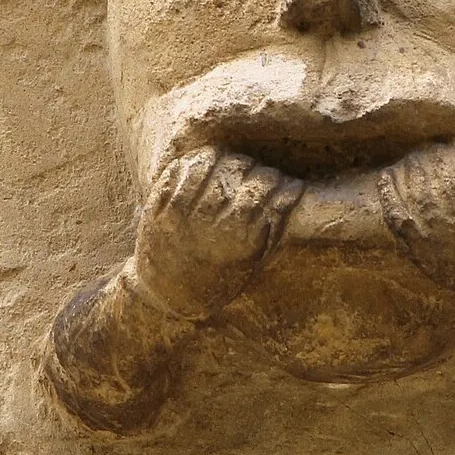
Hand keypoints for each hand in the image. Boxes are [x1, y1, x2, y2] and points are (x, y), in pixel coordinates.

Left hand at [129, 146, 303, 319]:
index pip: (266, 187)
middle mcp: (210, 224)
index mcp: (240, 239)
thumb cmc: (222, 275)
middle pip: (240, 169)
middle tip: (256, 180)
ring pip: (212, 162)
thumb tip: (294, 187)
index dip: (278, 183)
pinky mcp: (160, 205)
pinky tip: (208, 172)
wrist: (170, 293)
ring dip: (227, 164)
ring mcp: (181, 213)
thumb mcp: (253, 258)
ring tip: (233, 174)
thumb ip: (273, 223)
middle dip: (253, 172)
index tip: (284, 186)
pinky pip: (183, 168)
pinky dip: (197, 163)